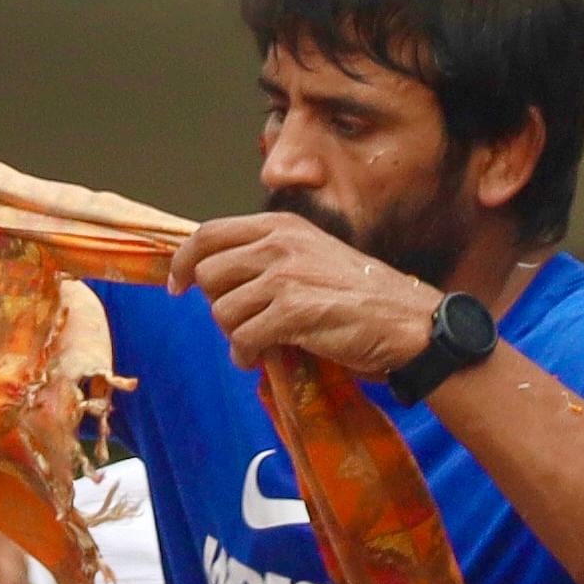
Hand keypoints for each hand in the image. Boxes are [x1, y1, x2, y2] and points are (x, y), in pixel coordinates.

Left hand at [167, 211, 441, 375]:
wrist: (407, 322)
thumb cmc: (357, 297)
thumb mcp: (309, 257)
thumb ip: (266, 258)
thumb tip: (210, 278)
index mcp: (281, 225)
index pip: (208, 234)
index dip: (183, 262)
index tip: (176, 287)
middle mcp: (280, 243)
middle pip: (208, 275)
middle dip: (218, 306)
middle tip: (244, 323)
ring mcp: (285, 276)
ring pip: (221, 311)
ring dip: (235, 335)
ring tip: (260, 343)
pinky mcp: (292, 311)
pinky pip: (241, 338)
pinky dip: (246, 355)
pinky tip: (263, 358)